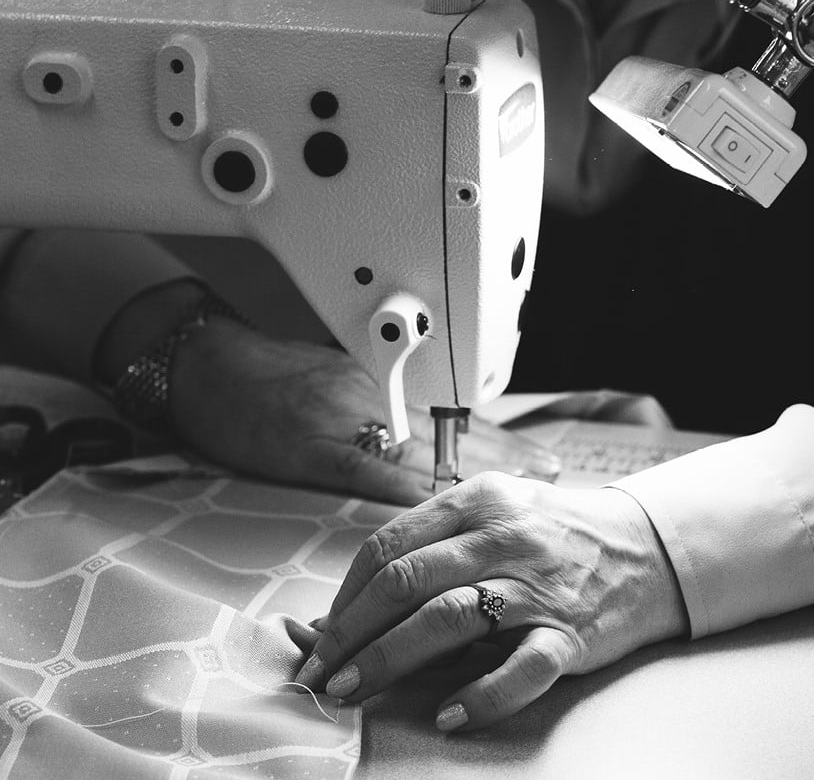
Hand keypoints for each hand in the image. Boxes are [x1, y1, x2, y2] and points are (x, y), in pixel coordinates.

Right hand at [169, 320, 559, 505]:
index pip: (450, 414)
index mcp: (380, 385)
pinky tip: (441, 500)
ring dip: (474, 470)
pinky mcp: (313, 444)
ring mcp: (345, 419)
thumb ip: (380, 406)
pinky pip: (367, 466)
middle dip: (502, 456)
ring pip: (420, 446)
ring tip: (519, 488)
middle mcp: (373, 397)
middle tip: (548, 474)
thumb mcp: (336, 379)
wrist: (212, 366)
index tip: (535, 455)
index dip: (497, 438)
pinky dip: (407, 484)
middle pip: (448, 430)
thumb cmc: (271, 375)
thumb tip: (425, 437)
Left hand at [295, 472, 688, 729]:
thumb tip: (348, 607)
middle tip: (321, 671)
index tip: (320, 634)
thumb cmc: (552, 533)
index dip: (346, 595)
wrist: (643, 547)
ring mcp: (537, 584)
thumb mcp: (493, 514)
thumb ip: (431, 548)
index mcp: (477, 500)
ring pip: (448, 618)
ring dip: (389, 659)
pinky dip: (482, 695)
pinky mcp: (570, 632)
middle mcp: (503, 536)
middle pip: (407, 582)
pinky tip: (448, 715)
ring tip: (352, 690)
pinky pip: (521, 668)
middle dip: (352, 632)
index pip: (391, 545)